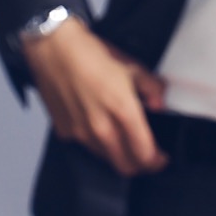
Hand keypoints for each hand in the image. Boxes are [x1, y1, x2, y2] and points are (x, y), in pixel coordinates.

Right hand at [24, 20, 166, 175]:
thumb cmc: (91, 54)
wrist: (54, 49)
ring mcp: (80, 132)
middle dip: (140, 165)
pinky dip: (96, 142)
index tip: (161, 158)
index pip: (144, 153)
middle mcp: (101, 128)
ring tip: (124, 142)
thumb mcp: (132, 66)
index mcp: (123, 111)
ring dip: (118, 155)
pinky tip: (99, 127)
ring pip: (105, 158)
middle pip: (125, 166)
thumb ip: (152, 89)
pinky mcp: (64, 131)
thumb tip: (159, 104)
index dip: (156, 161)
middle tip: (146, 156)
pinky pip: (85, 145)